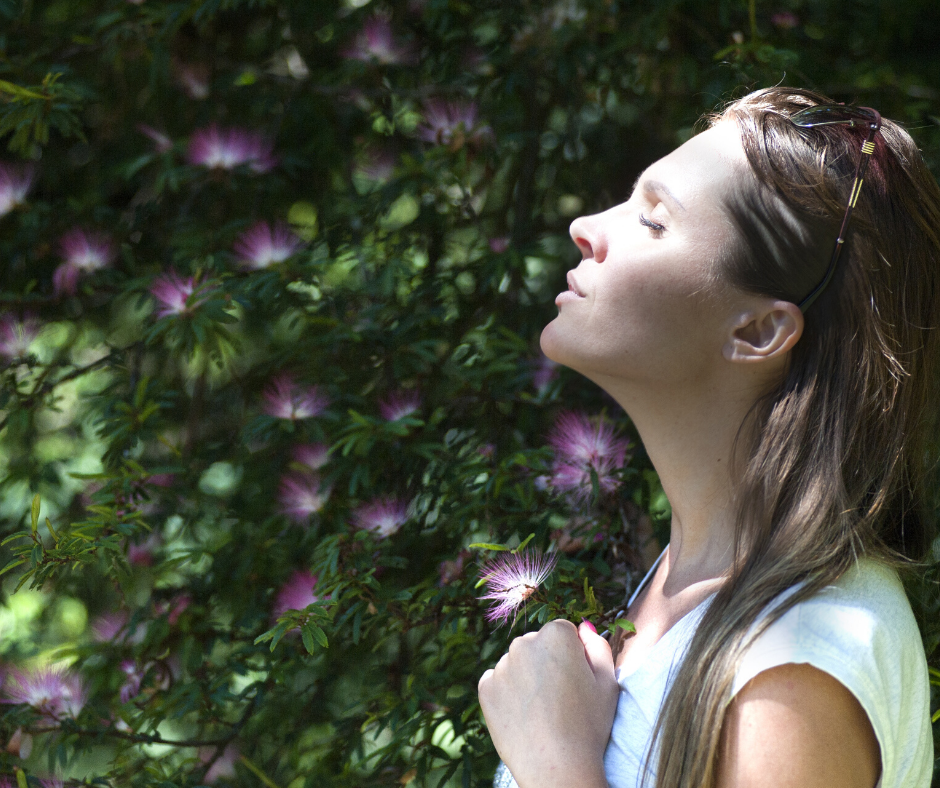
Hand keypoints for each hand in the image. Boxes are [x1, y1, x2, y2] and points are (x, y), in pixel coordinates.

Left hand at [478, 620, 618, 787]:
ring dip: (526, 677)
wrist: (557, 768)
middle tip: (559, 698)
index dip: (572, 656)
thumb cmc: (588, 726)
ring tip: (542, 711)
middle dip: (546, 662)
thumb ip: (598, 647)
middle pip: (537, 645)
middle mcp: (523, 643)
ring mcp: (502, 665)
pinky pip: (498, 682)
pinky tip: (524, 715)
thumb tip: (583, 628)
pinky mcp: (485, 688)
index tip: (576, 680)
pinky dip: (508, 694)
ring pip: (517, 663)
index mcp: (556, 635)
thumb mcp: (607, 683)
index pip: (563, 632)